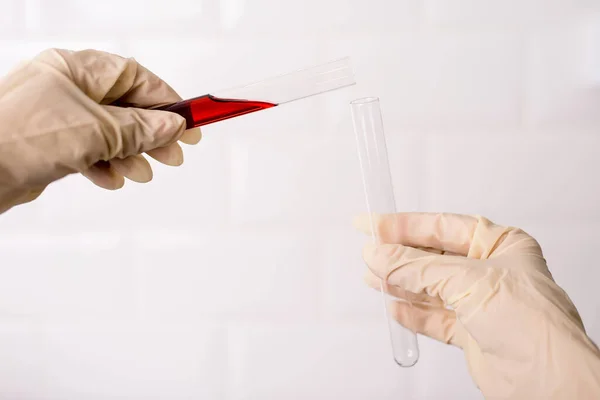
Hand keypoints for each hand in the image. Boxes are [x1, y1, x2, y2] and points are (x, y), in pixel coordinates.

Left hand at [0, 48, 201, 213]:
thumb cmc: (22, 137)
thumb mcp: (96, 130)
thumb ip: (139, 128)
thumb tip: (172, 125)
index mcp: (76, 69)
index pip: (134, 77)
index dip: (165, 100)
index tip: (188, 121)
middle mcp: (67, 88)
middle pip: (125, 107)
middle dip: (151, 133)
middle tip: (174, 153)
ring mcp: (59, 116)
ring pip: (110, 132)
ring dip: (131, 154)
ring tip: (144, 172)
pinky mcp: (52, 143)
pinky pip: (90, 150)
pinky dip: (106, 165)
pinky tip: (112, 179)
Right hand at [355, 212, 599, 398]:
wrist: (548, 380)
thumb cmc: (533, 323)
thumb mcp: (467, 281)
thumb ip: (417, 268)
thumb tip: (380, 255)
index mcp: (500, 244)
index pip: (441, 226)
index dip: (403, 225)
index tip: (372, 224)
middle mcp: (490, 270)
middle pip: (433, 257)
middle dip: (399, 256)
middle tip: (370, 252)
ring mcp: (481, 302)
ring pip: (430, 287)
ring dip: (400, 284)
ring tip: (372, 278)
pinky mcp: (472, 332)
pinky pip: (434, 318)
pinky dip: (413, 313)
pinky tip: (394, 307)